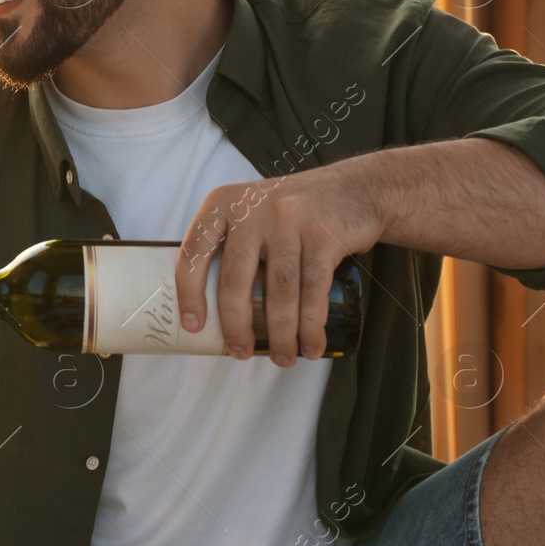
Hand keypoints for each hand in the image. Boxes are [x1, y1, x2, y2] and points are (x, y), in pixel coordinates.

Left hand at [176, 164, 381, 365]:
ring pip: (278, 291)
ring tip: (282, 357)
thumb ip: (230, 243)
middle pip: (235, 279)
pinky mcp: (323, 235)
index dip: (190, 292)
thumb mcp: (251, 211)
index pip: (194, 251)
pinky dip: (311, 325)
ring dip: (280, 333)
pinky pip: (313, 290)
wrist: (355, 188)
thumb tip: (209, 306)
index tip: (193, 327)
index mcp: (222, 203)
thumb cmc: (292, 211)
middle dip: (237, 325)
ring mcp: (288, 220)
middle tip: (240, 353)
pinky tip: (311, 345)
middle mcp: (252, 209)